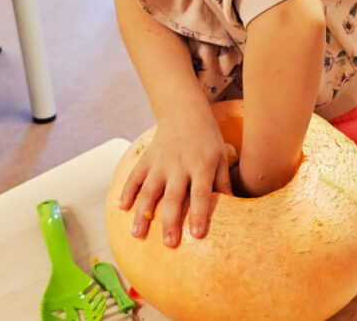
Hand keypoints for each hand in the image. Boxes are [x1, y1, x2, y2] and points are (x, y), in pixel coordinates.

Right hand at [119, 106, 232, 247]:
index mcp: (202, 166)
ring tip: (137, 234)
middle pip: (174, 197)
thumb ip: (223, 183)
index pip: (201, 194)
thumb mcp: (221, 157)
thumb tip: (233, 209)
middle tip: (169, 243)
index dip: (199, 214)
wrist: (184, 112)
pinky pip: (135, 176)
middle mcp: (180, 166)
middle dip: (170, 221)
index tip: (196, 235)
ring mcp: (160, 163)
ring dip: (142, 212)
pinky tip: (122, 207)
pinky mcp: (147, 158)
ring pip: (150, 190)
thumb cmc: (207, 138)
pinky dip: (128, 191)